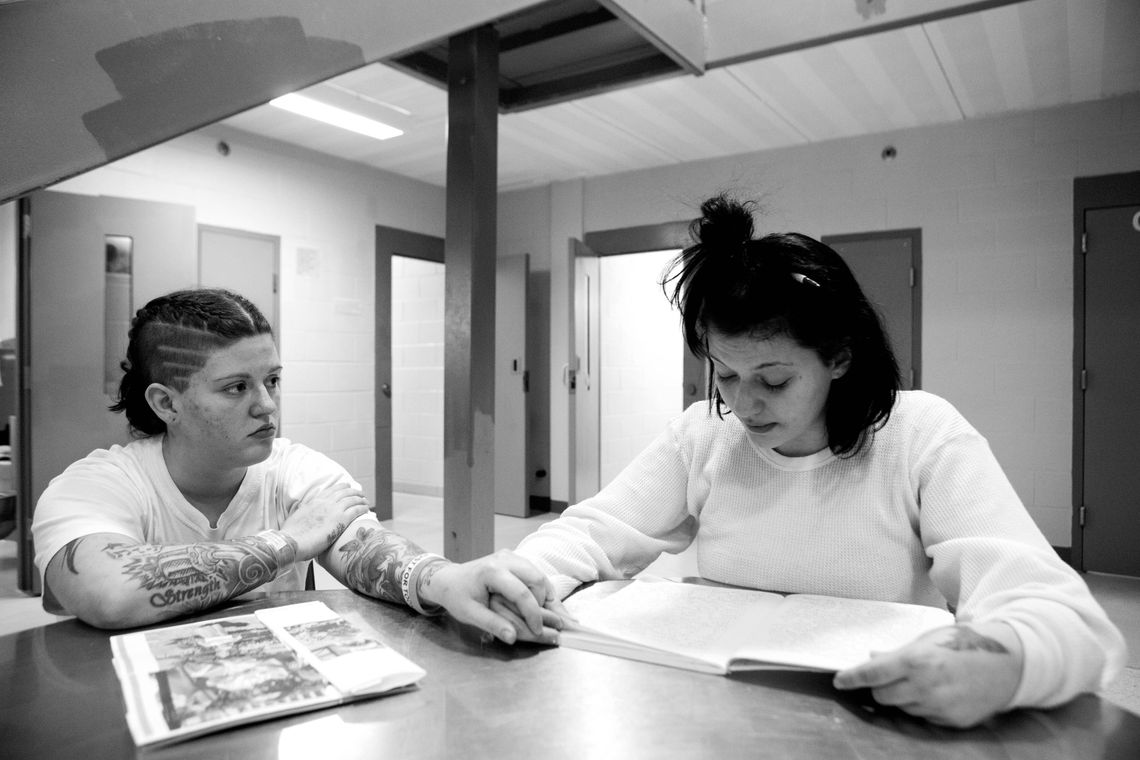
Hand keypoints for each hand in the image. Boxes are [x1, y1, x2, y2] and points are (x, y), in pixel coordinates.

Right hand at [280, 483, 371, 559]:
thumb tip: (306, 518)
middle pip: (344, 492)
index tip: (347, 487)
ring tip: (365, 501)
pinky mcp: (340, 520)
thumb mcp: (297, 518)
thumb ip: (305, 514)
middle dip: (354, 492)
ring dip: (361, 499)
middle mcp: (325, 502)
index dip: (342, 487)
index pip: (332, 489)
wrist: (291, 541)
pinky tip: (367, 509)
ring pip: (352, 499)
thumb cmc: (291, 535)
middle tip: (360, 494)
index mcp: (314, 501)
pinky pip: (356, 510)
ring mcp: (334, 510)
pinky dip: (362, 508)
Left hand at [418, 549, 570, 644]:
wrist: (447, 579)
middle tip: (543, 623)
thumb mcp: (470, 614)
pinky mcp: (514, 558)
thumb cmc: (457, 596)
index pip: (522, 593)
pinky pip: (534, 573)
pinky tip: (541, 605)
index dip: (533, 614)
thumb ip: (493, 625)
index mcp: (492, 571)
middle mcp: (504, 559)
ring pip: (539, 574)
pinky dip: (541, 589)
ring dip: (545, 596)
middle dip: (544, 603)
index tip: (537, 631)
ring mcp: (510, 556)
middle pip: (537, 579)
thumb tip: (513, 637)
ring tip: (547, 616)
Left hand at [833, 622, 1022, 727]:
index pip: (872, 673)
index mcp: (915, 660)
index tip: (839, 679)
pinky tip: (935, 693)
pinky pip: (923, 718)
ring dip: (901, 697)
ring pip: (902, 708)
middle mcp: (924, 686)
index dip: (852, 677)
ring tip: (919, 682)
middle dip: (879, 687)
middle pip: (882, 696)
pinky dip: (921, 707)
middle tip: (886, 677)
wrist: (1007, 663)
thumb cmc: (963, 645)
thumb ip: (897, 652)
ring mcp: (938, 707)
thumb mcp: (928, 640)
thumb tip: (871, 658)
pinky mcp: (950, 721)